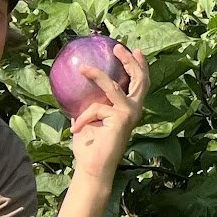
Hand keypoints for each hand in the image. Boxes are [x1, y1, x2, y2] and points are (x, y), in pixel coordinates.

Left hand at [68, 45, 149, 182]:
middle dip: (130, 61)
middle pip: (140, 79)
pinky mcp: (122, 118)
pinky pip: (97, 106)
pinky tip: (76, 128)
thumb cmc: (89, 147)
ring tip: (84, 69)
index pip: (139, 84)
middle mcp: (135, 110)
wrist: (92, 168)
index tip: (134, 50)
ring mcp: (131, 113)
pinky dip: (83, 116)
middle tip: (118, 47)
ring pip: (114, 87)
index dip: (139, 66)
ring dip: (97, 76)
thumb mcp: (89, 118)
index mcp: (129, 109)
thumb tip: (78, 86)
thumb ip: (92, 103)